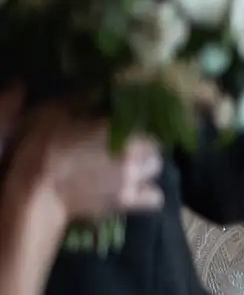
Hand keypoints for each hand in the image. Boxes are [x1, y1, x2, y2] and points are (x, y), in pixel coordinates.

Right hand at [0, 91, 164, 221]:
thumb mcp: (54, 114)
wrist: (35, 193)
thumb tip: (95, 91)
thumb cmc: (42, 150)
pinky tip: (136, 191)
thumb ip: (79, 101)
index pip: (149, 122)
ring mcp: (133, 181)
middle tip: (131, 147)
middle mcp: (134, 155)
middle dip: (146, 147)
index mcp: (121, 130)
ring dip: (148, 169)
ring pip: (157, 172)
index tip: (130, 124)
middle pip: (156, 148)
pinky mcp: (126, 204)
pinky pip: (154, 200)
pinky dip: (148, 195)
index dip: (141, 123)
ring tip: (133, 169)